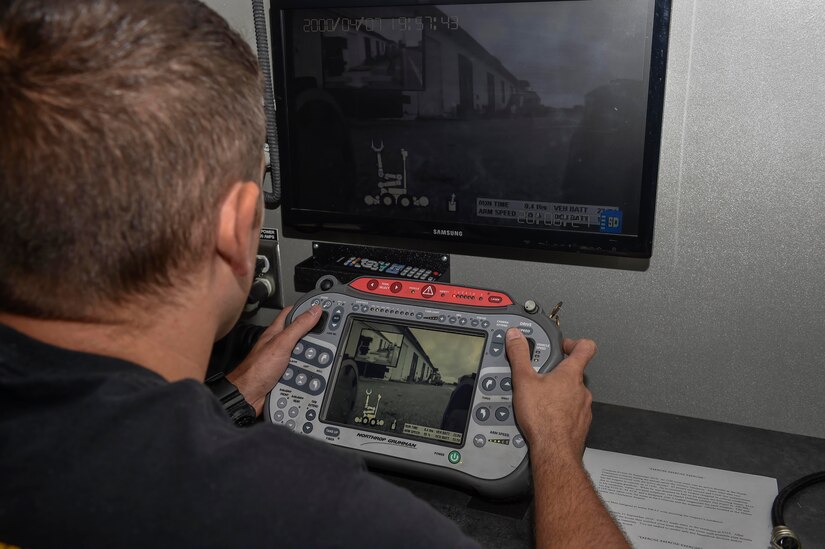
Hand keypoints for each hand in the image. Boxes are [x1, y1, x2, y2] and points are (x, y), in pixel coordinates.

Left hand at [226, 305, 321, 414]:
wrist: (248, 396)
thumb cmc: (256, 370)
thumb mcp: (281, 344)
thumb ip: (298, 326)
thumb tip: (314, 311)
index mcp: (276, 332)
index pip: (293, 312)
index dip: (306, 307)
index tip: (322, 306)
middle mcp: (280, 344)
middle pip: (302, 334)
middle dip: (313, 336)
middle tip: (325, 338)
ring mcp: (283, 359)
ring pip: (304, 353)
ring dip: (311, 357)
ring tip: (314, 359)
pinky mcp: (286, 373)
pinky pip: (302, 369)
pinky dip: (307, 370)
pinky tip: (309, 372)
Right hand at [505, 328, 595, 463]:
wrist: (554, 451)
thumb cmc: (543, 419)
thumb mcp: (524, 381)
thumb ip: (519, 355)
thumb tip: (516, 336)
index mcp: (570, 374)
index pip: (585, 348)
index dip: (575, 342)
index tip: (564, 345)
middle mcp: (581, 390)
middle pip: (575, 373)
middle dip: (558, 373)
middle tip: (542, 376)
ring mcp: (583, 408)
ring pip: (573, 394)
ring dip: (559, 393)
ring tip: (540, 399)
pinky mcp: (580, 424)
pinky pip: (572, 412)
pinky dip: (561, 411)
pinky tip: (546, 417)